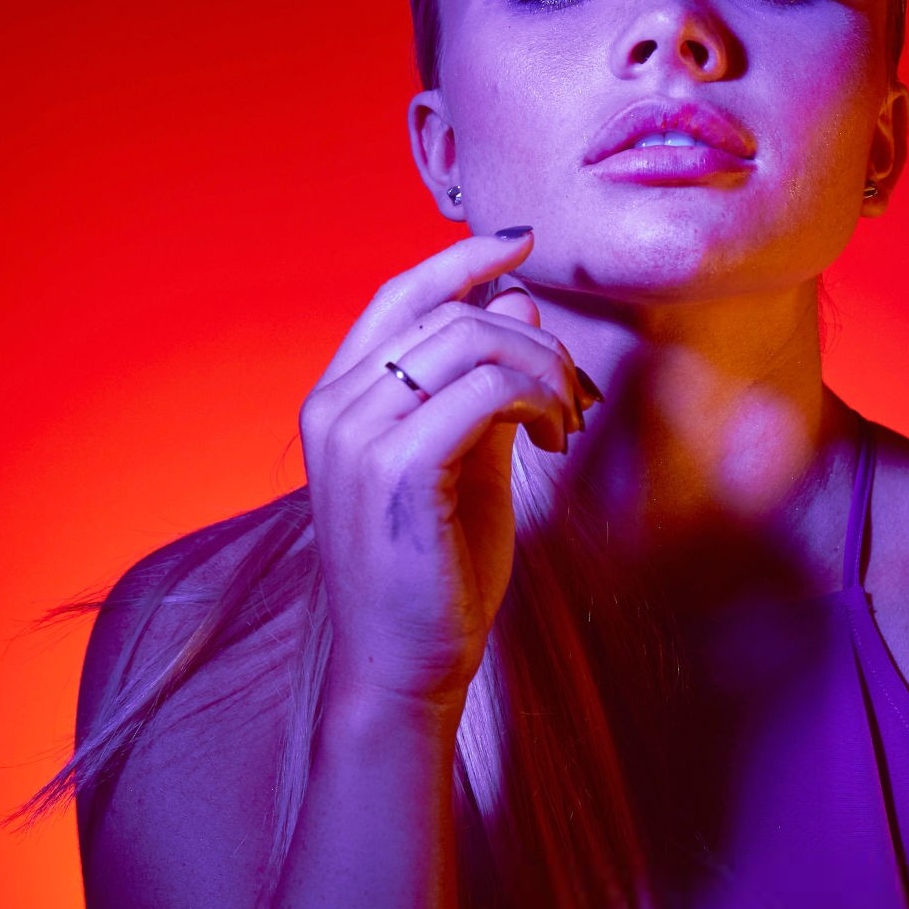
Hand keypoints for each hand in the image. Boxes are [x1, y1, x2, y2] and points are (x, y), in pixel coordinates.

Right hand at [298, 228, 595, 714]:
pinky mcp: (397, 470)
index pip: (399, 295)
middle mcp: (335, 407)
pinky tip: (554, 441)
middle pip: (450, 313)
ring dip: (543, 371)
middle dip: (531, 338)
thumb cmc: (433, 571)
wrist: (403, 664)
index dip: (463, 259)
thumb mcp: (464, 461)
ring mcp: (358, 437)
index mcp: (338, 399)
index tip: (523, 245)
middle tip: (573, 393)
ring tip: (566, 422)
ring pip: (471, 343)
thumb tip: (519, 304)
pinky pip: (484, 391)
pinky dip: (537, 401)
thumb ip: (482, 386)